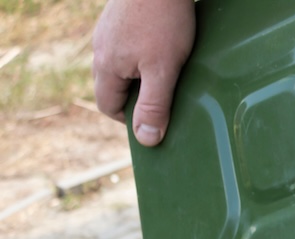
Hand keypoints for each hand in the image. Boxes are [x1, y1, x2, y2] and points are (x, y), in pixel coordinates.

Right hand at [92, 0, 194, 146]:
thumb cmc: (162, 21)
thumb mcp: (163, 70)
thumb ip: (154, 105)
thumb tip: (146, 139)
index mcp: (106, 66)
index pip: (108, 106)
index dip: (130, 119)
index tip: (155, 120)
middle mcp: (101, 49)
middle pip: (113, 86)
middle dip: (137, 98)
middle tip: (165, 98)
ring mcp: (109, 31)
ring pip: (122, 65)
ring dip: (142, 75)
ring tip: (168, 73)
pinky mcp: (122, 18)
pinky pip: (129, 46)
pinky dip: (144, 55)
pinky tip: (165, 48)